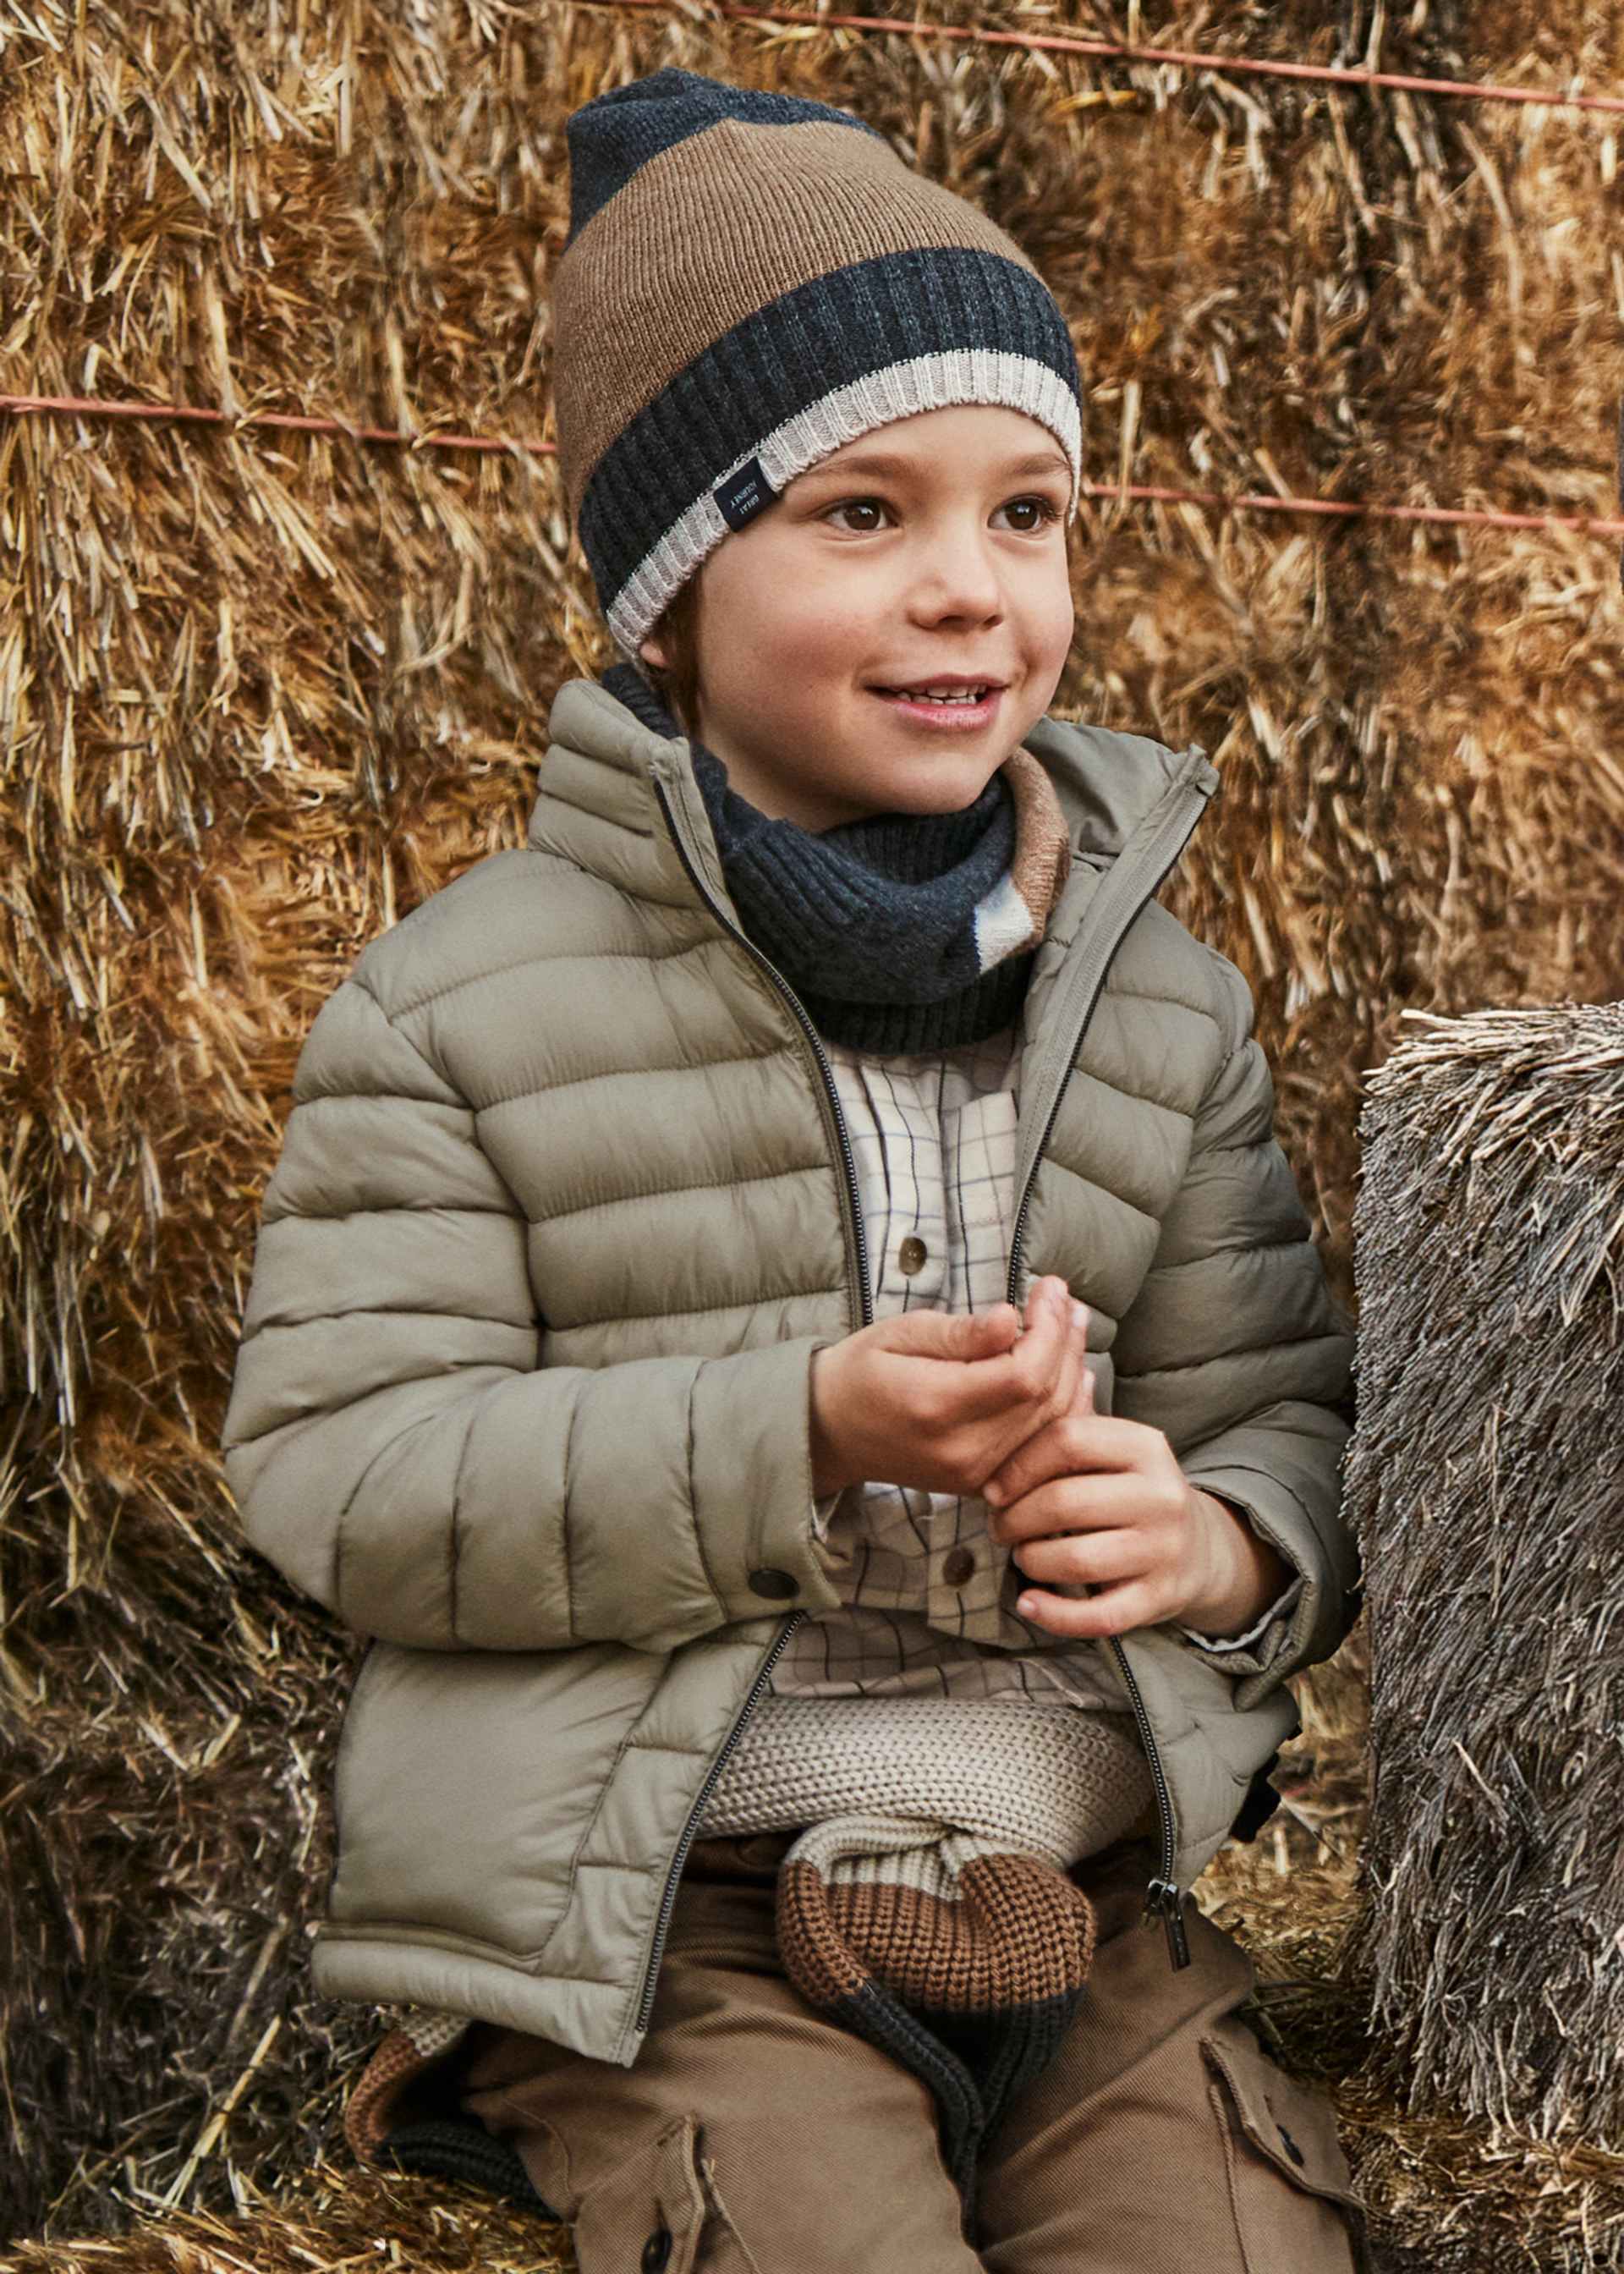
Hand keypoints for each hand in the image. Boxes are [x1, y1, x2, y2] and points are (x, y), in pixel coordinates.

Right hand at [810, 1276, 1091, 1499]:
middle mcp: (962, 1450)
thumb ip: (959, 1333)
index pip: (1022, 1375)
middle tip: (1063, 1297)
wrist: (830, 1432)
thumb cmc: (861, 1371)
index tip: (1047, 1287)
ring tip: (1070, 1322)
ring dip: (1070, 1369)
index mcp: (935, 1406)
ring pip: (1051, 1424)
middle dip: (1064, 1342)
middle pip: (1044, 1399)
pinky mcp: (982, 1482)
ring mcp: (975, 1474)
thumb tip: (1011, 1319)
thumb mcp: (899, 1334)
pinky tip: (1069, 1370)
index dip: (1048, 1330)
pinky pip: (1039, 1446)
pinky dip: (1062, 1406)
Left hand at [981, 1374, 1291, 1639]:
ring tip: (1021, 1556)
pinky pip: (1098, 1615)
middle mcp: (1162, 1495)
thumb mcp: (1114, 1452)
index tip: (993, 1489)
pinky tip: (1029, 1604)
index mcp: (1146, 1446)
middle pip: (1063, 1502)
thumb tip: (1016, 1395)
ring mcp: (1164, 1549)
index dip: (1017, 1465)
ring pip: (1076, 1560)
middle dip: (1015, 1519)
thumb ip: (1069, 1426)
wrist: (1199, 1549)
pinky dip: (1053, 1615)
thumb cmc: (1132, 1493)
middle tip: (999, 1528)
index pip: (1068, 1440)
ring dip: (1031, 1561)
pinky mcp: (1160, 1597)